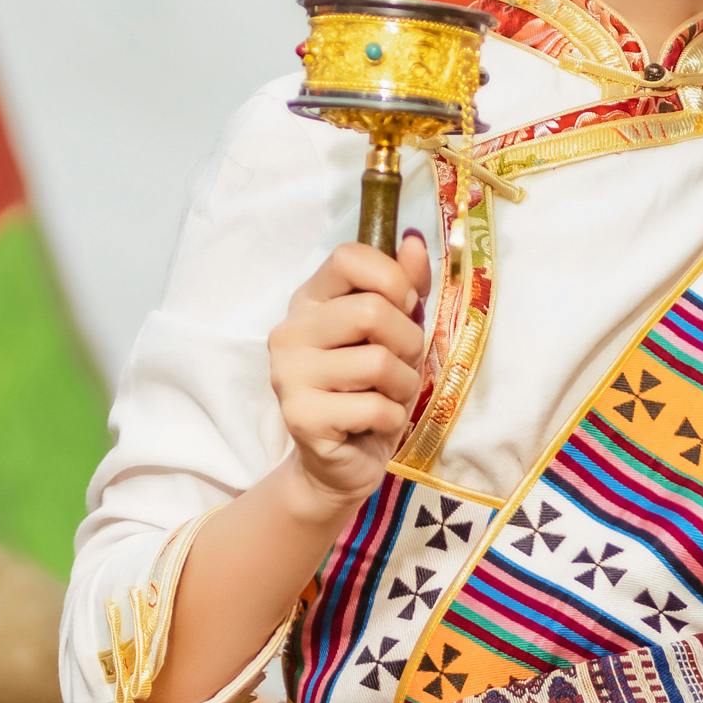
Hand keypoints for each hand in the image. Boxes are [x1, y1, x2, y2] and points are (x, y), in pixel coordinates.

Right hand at [270, 236, 429, 508]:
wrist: (342, 463)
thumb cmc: (371, 391)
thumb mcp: (395, 334)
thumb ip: (405, 287)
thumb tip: (413, 239)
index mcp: (309, 300)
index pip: (349, 257)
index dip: (392, 279)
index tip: (404, 309)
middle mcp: (290, 331)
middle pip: (370, 310)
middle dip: (408, 342)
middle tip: (402, 366)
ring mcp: (289, 374)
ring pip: (378, 362)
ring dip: (403, 385)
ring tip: (389, 397)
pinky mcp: (300, 416)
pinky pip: (375, 406)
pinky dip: (392, 418)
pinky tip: (375, 423)